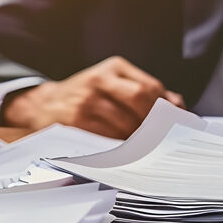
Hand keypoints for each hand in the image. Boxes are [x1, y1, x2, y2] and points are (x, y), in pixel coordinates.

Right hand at [1, 56, 184, 137]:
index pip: (151, 87)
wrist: (42, 106)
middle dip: (156, 123)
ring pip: (126, 123)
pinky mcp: (76, 121)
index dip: (167, 109)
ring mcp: (86, 100)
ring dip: (140, 140)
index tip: (175, 126)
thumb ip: (146, 94)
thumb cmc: (86, 99)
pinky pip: (108, 138)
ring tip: (147, 150)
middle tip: (163, 139)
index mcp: (113, 68)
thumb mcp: (113, 86)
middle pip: (141, 100)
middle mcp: (99, 79)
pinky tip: (127, 154)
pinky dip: (122, 149)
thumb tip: (180, 108)